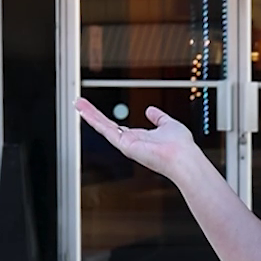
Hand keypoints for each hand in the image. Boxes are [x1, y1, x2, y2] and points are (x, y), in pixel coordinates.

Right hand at [75, 98, 202, 183]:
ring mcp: (126, 144)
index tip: (96, 110)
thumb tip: (151, 110)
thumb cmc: (181, 145)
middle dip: (92, 114)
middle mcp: (131, 142)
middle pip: (106, 126)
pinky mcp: (124, 145)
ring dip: (89, 114)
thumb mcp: (169, 124)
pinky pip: (106, 129)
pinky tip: (85, 111)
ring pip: (103, 126)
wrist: (183, 157)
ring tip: (77, 103)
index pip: (118, 126)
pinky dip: (94, 119)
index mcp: (140, 138)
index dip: (107, 118)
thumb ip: (159, 118)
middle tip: (79, 103)